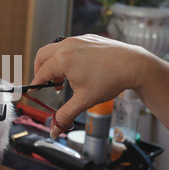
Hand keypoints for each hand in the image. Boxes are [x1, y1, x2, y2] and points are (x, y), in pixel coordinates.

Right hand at [30, 34, 146, 137]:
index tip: (34, 92)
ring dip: (53, 63)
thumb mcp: (84, 101)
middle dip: (40, 70)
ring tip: (64, 79)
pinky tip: (78, 69)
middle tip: (46, 84)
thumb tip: (53, 131)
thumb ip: (64, 116)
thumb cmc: (110, 80)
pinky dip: (66, 56)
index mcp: (62, 60)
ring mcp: (77, 40)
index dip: (36, 85)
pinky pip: (69, 46)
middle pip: (42, 56)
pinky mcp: (87, 38)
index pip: (41, 74)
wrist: (134, 65)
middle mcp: (66, 46)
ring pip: (55, 49)